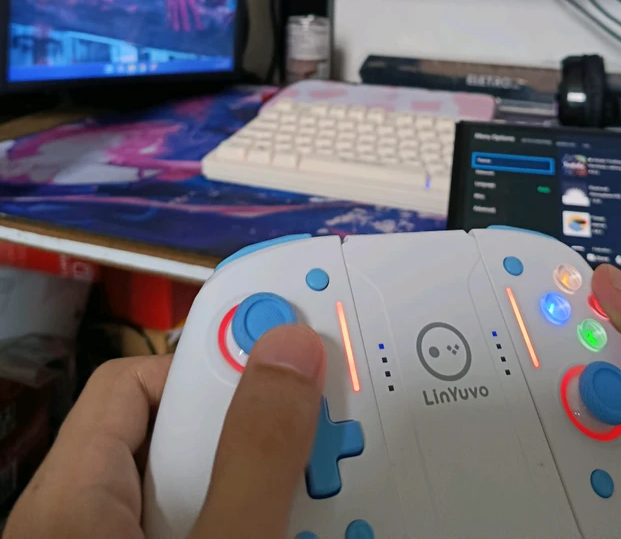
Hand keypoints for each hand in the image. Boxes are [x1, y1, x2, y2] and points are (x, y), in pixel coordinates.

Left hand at [5, 325, 325, 538]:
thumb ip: (253, 458)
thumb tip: (288, 351)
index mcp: (70, 501)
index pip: (136, 378)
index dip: (214, 354)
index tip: (286, 338)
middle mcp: (78, 522)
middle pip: (172, 433)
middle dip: (248, 431)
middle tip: (313, 448)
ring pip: (189, 489)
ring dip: (254, 486)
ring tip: (302, 510)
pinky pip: (188, 526)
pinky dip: (237, 521)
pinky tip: (277, 534)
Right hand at [164, 0, 202, 31]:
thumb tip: (203, 4)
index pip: (194, 9)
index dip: (197, 19)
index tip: (200, 27)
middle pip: (183, 12)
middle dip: (185, 22)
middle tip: (187, 31)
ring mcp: (173, 0)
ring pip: (174, 13)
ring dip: (175, 21)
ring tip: (177, 30)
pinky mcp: (167, 1)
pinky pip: (168, 11)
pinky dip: (168, 18)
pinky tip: (168, 25)